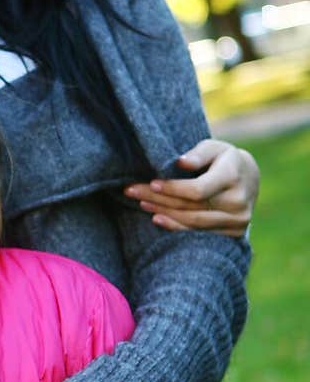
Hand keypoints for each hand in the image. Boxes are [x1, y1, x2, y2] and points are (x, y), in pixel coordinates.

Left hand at [124, 138, 258, 235]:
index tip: (151, 183)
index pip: (197, 190)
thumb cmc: (224, 160)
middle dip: (158, 199)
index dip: (172, 189)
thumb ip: (198, 153)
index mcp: (233, 176)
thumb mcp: (214, 148)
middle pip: (190, 206)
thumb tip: (181, 163)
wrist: (249, 179)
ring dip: (163, 213)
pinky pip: (199, 233)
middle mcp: (238, 201)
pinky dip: (176, 227)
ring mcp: (238, 220)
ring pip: (192, 222)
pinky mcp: (234, 233)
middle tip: (132, 191)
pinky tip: (158, 219)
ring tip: (142, 204)